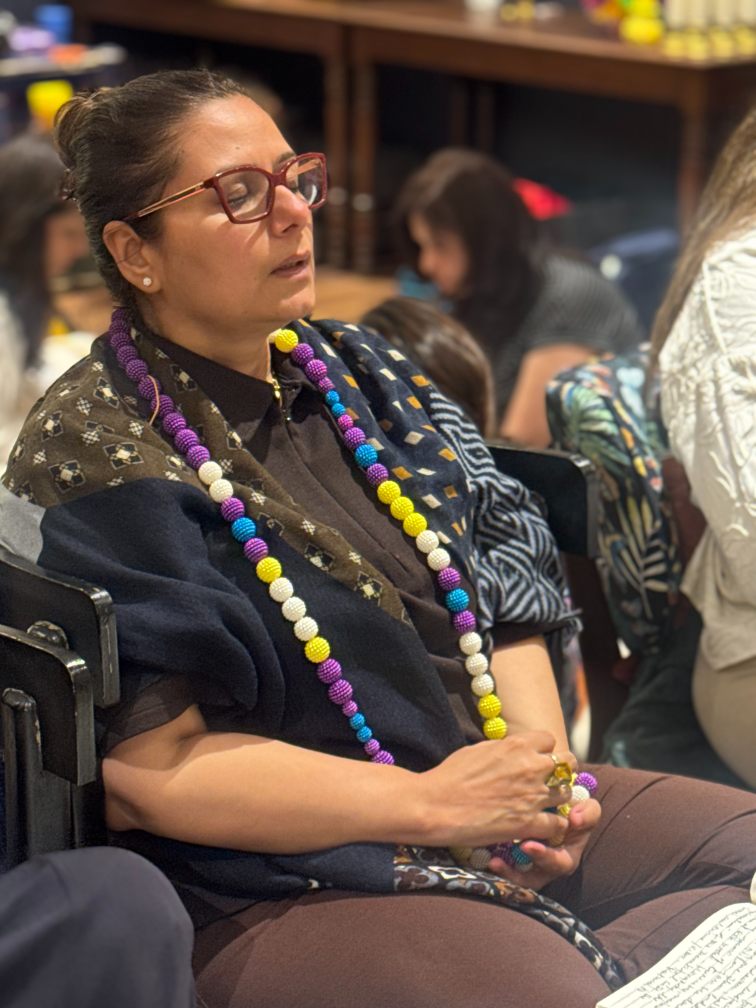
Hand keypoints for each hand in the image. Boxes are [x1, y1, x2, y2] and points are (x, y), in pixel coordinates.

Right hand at [414, 731, 576, 848]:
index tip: (537, 760)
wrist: (435, 805)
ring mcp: (532, 796)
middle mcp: (531, 767)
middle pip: (568, 763)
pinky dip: (552, 827)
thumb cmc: (450, 775)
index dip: (544, 750)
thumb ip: (503, 749)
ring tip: (545, 805)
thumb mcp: (478, 749)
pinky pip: (558, 824)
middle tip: (550, 782)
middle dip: (561, 771)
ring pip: (567, 793)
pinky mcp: (528, 823)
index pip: (550, 739)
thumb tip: (512, 750)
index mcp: (517, 745)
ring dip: (558, 799)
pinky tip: (540, 827)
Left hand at [488, 797, 600, 889]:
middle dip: (515, 873)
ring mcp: (530, 866)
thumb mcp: (588, 810)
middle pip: (531, 879)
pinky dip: (496, 865)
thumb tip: (574, 819)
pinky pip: (504, 868)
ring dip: (503, 873)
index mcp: (565, 858)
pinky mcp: (514, 861)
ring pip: (516, 879)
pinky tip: (486, 854)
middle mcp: (545, 867)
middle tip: (498, 862)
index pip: (557, 864)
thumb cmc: (575, 811)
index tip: (527, 845)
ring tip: (492, 863)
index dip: (543, 857)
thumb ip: (588, 814)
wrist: (560, 809)